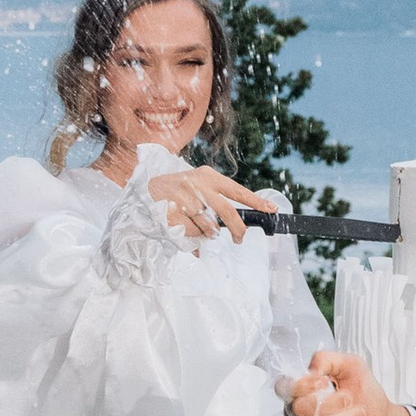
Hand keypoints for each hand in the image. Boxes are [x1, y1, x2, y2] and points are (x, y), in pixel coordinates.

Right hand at [143, 167, 278, 244]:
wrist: (144, 190)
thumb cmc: (176, 190)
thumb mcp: (197, 186)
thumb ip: (216, 200)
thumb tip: (238, 225)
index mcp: (208, 177)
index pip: (237, 190)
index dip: (256, 201)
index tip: (272, 210)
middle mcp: (198, 185)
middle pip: (227, 213)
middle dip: (237, 229)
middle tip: (239, 239)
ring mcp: (184, 199)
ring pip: (209, 227)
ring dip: (208, 234)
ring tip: (198, 228)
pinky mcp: (173, 214)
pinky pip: (192, 234)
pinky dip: (192, 237)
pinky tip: (183, 228)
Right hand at [280, 347, 407, 415]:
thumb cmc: (365, 394)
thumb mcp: (351, 366)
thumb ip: (327, 360)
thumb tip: (311, 370)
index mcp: (303, 390)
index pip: (283, 387)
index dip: (302, 386)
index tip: (325, 382)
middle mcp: (299, 413)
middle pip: (299, 408)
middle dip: (331, 403)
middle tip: (350, 399)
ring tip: (361, 415)